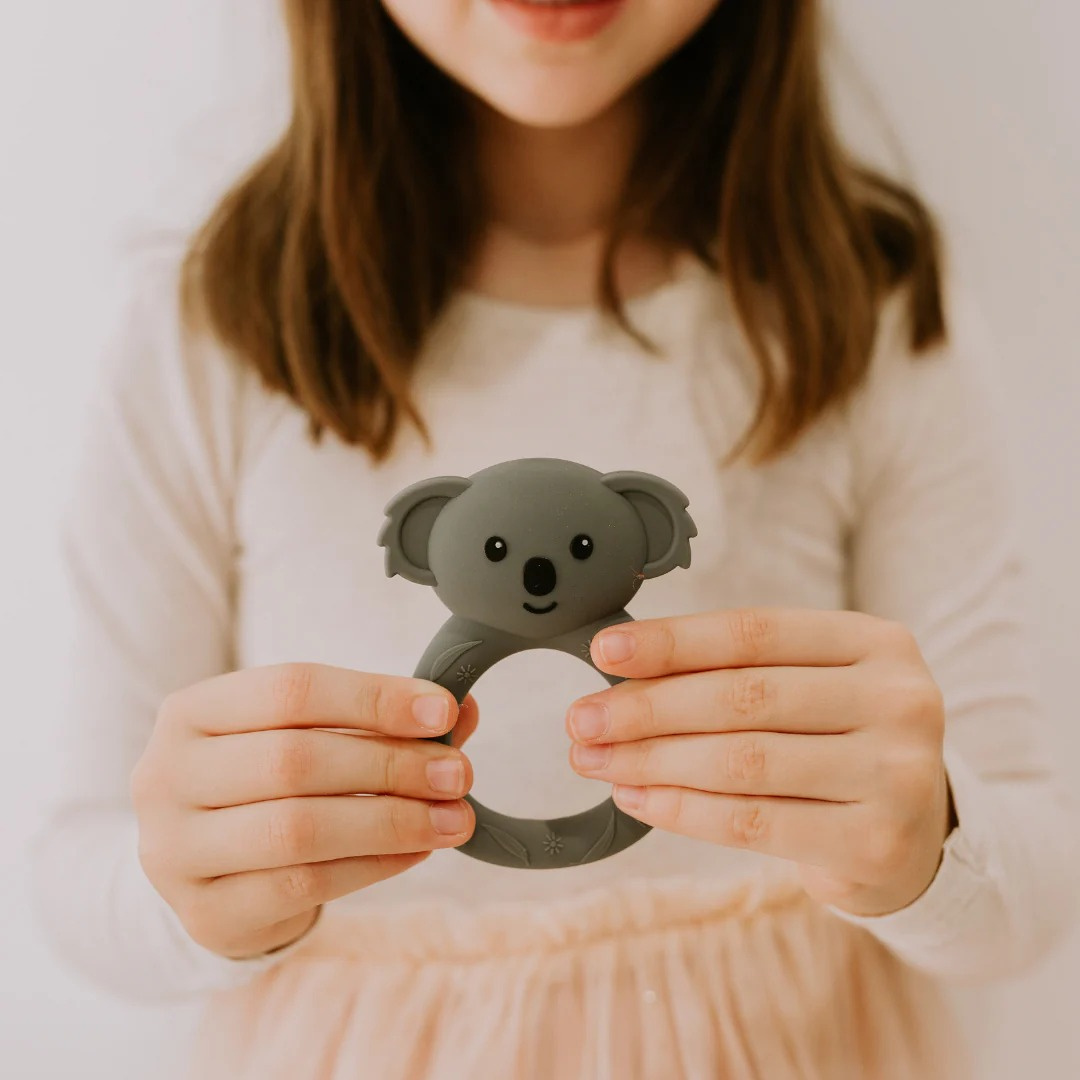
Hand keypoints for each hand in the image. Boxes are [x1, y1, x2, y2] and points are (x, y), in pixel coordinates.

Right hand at [131, 664, 476, 959]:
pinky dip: (373, 865)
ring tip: (453, 817)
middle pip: (295, 760)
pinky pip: (304, 886)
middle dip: (391, 765)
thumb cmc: (265, 783)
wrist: (204, 866)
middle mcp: (166, 775)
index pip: (291, 690)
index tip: (444, 711)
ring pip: (299, 829)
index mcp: (192, 711)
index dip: (374, 698)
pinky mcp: (205, 912)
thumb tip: (463, 711)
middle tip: (457, 773)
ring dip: (392, 821)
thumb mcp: (305, 734)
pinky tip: (417, 850)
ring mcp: (175, 850)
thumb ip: (376, 720)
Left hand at [566, 608, 952, 916]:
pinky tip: (638, 798)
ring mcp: (896, 773)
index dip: (672, 641)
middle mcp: (898, 699)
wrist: (919, 839)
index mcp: (876, 643)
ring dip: (652, 761)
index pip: (754, 632)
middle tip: (584, 718)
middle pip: (743, 696)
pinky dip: (682, 809)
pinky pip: (752, 822)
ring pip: (741, 761)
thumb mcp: (812, 689)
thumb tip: (624, 672)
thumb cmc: (842, 745)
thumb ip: (738, 672)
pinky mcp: (876, 841)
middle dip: (648, 708)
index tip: (605, 651)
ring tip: (597, 760)